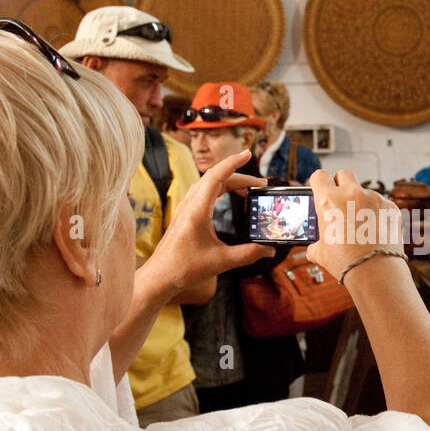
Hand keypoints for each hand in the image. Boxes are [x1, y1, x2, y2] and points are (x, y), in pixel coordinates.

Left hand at [145, 149, 272, 290]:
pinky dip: (220, 190)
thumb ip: (249, 254)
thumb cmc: (184, 268)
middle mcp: (190, 204)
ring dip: (230, 182)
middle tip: (261, 184)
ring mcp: (186, 208)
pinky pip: (205, 193)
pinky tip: (230, 198)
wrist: (161, 276)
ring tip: (249, 190)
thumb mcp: (222, 261)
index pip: (216, 176)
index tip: (247, 154)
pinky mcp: (186, 215)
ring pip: (209, 184)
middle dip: (240, 177)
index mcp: (197, 210)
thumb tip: (269, 249)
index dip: (233, 162)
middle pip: (216, 178)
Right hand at [305, 168, 403, 280]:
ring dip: (362, 202)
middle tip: (341, 202)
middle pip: (344, 174)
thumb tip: (313, 249)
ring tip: (361, 226)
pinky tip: (376, 231)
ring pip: (365, 191)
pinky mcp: (391, 207)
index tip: (322, 190)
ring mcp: (374, 198)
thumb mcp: (321, 253)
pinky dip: (378, 214)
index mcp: (329, 201)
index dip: (320, 182)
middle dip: (342, 184)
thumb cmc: (346, 262)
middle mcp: (352, 194)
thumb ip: (316, 244)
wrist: (375, 271)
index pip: (320, 176)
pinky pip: (382, 204)